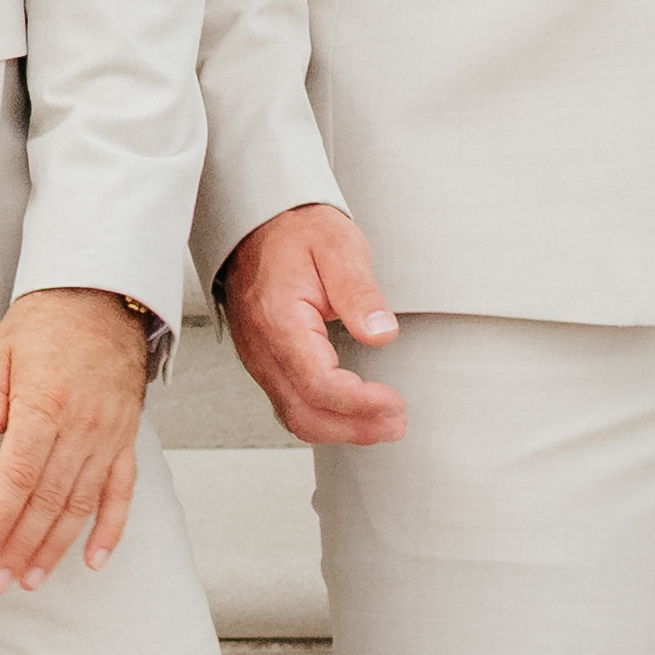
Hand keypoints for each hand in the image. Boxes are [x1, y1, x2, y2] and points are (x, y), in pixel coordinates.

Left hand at [0, 282, 161, 587]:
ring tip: (33, 578)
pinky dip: (111, 529)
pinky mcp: (125, 439)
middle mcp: (81, 427)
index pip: (19, 474)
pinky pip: (122, 492)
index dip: (0, 516)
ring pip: (82, 504)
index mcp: (44, 405)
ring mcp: (108, 436)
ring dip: (57, 547)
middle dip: (22, 546)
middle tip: (0, 581)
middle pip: (49, 500)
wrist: (102, 298)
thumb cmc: (44, 324)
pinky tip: (94, 559)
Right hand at [221, 205, 405, 452]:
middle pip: (304, 414)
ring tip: (382, 425)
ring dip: (341, 431)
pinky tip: (351, 415)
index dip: (360, 403)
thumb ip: (360, 293)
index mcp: (280, 321)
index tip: (395, 402)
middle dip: (355, 429)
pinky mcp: (265, 362)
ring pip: (294, 417)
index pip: (319, 384)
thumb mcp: (337, 247)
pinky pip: (288, 405)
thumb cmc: (296, 232)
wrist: (257, 223)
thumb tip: (382, 334)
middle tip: (397, 423)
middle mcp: (262, 347)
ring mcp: (259, 358)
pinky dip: (323, 419)